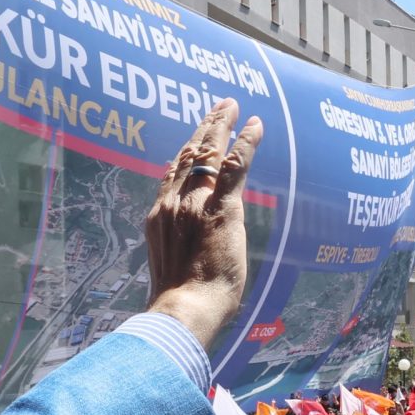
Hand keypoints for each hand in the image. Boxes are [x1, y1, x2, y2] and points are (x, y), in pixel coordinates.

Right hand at [144, 98, 264, 348]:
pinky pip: (235, 166)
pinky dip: (246, 142)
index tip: (193, 137)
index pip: (172, 173)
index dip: (185, 151)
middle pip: (188, 154)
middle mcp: (173, 202)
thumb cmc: (180, 298)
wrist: (183, 308)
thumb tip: (183, 236)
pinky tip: (255, 125)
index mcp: (160, 215)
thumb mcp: (170, 263)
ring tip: (231, 106)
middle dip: (204, 127)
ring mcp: (196, 202)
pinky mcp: (221, 208)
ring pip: (208, 152)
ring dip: (221, 125)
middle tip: (219, 107)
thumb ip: (175, 241)